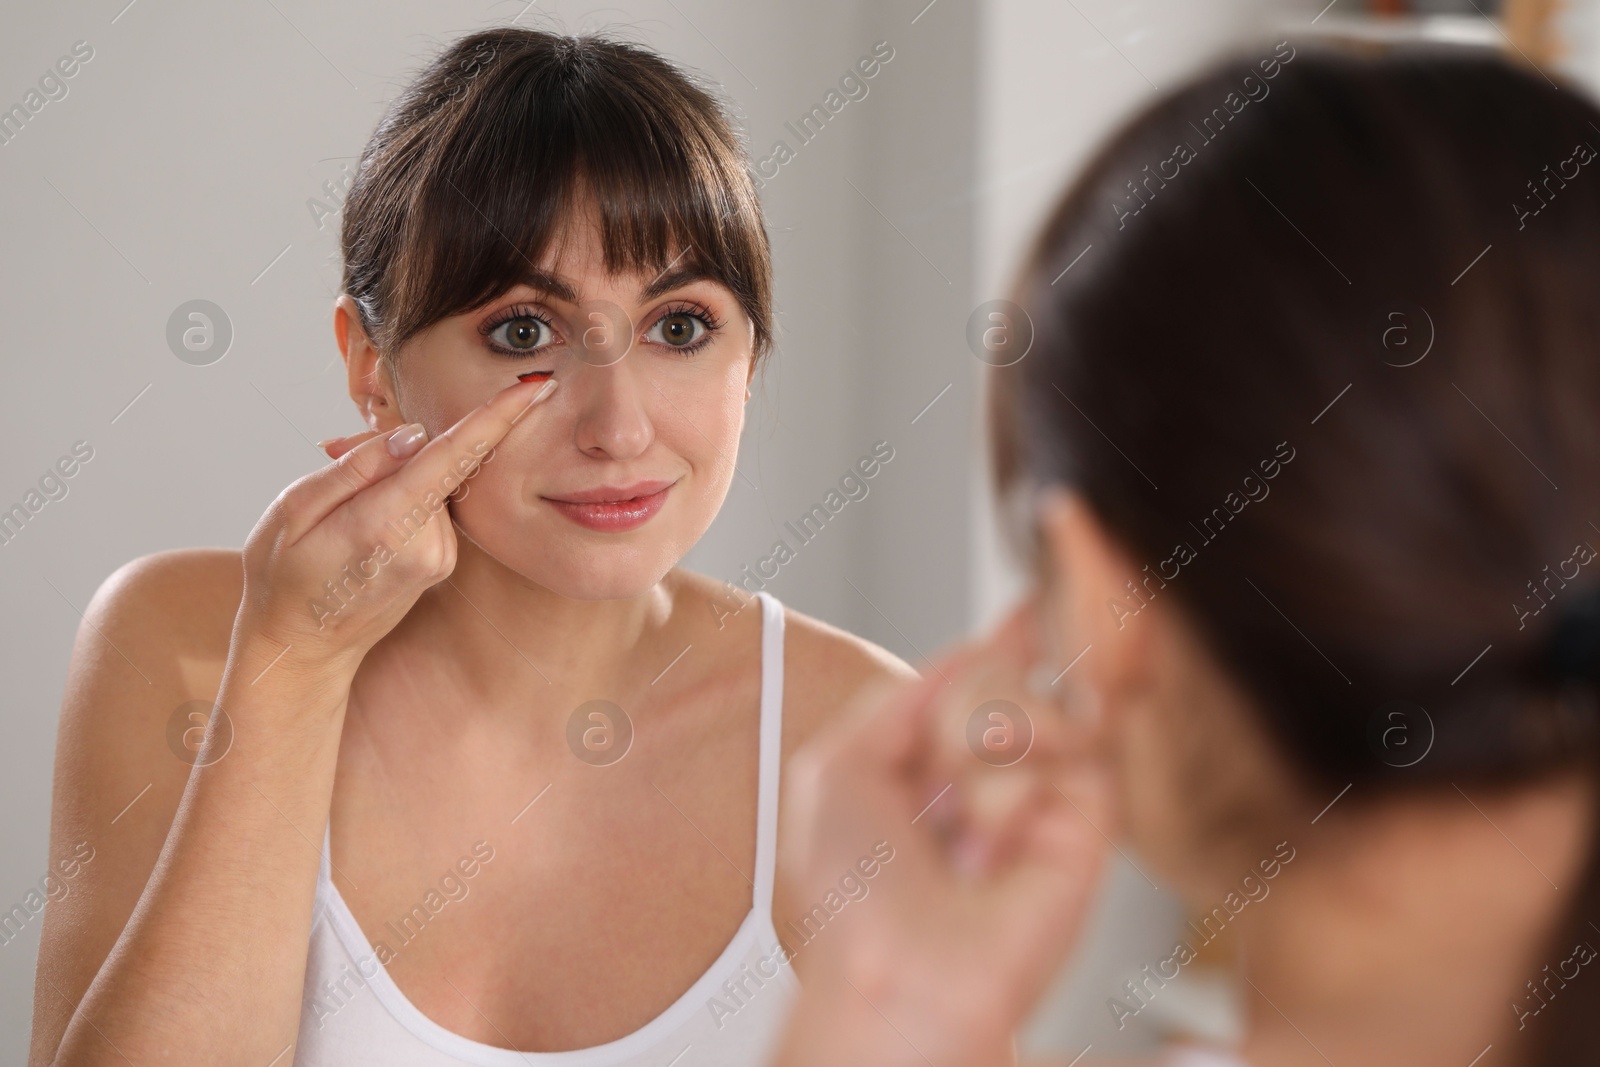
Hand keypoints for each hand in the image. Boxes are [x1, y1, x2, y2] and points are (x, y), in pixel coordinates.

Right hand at [229, 376, 558, 693]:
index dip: (496, 418)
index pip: (454, 457)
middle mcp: (429, 545)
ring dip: (398, 480)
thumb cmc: (283, 576)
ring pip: (433, 485)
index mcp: (389, 524)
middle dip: (399, 450)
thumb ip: (359, 466)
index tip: (536, 388)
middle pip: (437, 463)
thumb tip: (414, 435)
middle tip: (336, 466)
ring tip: (342, 515)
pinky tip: (364, 528)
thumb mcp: (295, 509)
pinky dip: (403, 501)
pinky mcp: (443, 563)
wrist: (301, 647)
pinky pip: (431, 508)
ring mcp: (441, 559)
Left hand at [775, 600, 1110, 1066]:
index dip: (1005, 638)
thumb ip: (897, 695)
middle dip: (961, 711)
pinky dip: (1019, 785)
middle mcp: (992, 773)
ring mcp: (1044, 793)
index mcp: (931, 761)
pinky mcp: (1090, 822)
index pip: (980, 678)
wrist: (897, 974)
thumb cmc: (852, 893)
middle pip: (1000, 674)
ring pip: (1032, 705)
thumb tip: (969, 649)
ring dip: (983, 753)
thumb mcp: (833, 766)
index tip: (1028, 602)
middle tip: (936, 787)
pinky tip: (999, 838)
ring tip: (963, 833)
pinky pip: (1071, 751)